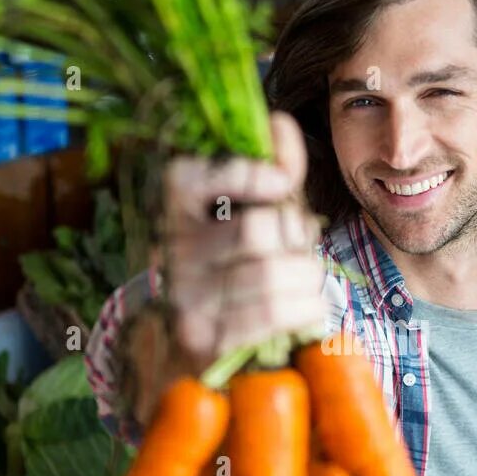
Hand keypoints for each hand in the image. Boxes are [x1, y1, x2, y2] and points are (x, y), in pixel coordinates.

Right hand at [128, 112, 327, 426]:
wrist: (194, 354)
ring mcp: (184, 297)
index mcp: (172, 207)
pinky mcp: (204, 340)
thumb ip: (271, 171)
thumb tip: (278, 121)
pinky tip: (304, 310)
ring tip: (302, 283)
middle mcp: (170, 249)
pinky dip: (307, 309)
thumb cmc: (234, 271)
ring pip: (272, 273)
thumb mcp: (248, 215)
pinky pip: (277, 313)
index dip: (255, 175)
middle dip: (297, 241)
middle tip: (299, 253)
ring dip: (306, 279)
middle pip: (258, 229)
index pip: (204, 174)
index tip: (281, 185)